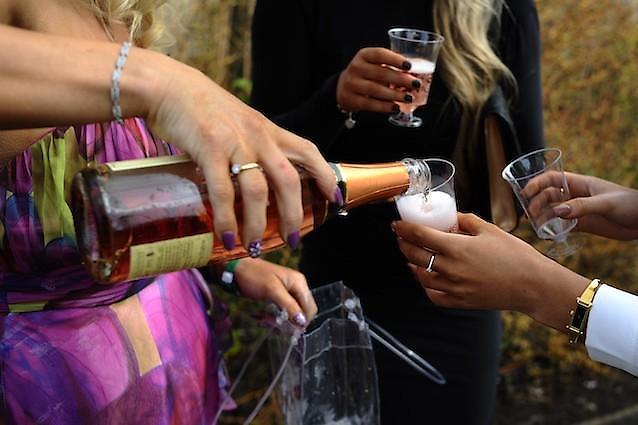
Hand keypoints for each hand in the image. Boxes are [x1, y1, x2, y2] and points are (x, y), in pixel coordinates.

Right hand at [145, 57, 337, 251]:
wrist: (170, 86)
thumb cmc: (203, 110)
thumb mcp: (239, 124)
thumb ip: (253, 148)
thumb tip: (258, 182)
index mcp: (269, 130)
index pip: (308, 151)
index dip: (325, 176)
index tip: (334, 199)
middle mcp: (258, 136)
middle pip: (288, 180)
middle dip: (294, 214)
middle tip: (292, 240)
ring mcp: (235, 142)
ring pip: (257, 190)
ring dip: (258, 223)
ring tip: (254, 245)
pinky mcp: (209, 148)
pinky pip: (222, 190)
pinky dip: (227, 217)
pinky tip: (227, 235)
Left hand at [233, 258, 316, 327]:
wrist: (237, 269)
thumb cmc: (254, 276)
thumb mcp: (272, 290)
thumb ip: (289, 305)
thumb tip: (302, 321)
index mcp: (299, 282)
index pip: (310, 308)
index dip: (301, 321)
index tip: (287, 328)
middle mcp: (296, 287)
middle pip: (302, 312)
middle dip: (289, 322)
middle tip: (271, 323)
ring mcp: (288, 292)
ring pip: (292, 314)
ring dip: (280, 321)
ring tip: (264, 320)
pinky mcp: (278, 297)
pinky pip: (283, 312)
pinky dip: (274, 318)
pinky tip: (263, 318)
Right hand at [336, 47, 420, 112]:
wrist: (342, 88)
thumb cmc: (365, 75)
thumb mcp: (373, 64)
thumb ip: (390, 66)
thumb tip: (415, 73)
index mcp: (364, 55)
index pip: (380, 54)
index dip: (395, 59)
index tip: (409, 65)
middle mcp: (356, 67)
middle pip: (380, 73)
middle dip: (400, 79)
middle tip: (415, 84)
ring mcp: (352, 84)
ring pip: (375, 89)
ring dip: (394, 94)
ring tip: (408, 97)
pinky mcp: (351, 99)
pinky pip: (370, 103)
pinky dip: (384, 106)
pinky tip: (395, 107)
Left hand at [393, 214, 557, 312]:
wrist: (532, 285)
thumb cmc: (515, 255)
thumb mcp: (490, 230)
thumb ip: (466, 221)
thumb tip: (450, 217)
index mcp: (457, 248)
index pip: (420, 236)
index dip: (404, 229)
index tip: (396, 225)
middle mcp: (451, 269)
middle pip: (415, 255)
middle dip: (404, 244)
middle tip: (401, 237)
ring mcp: (454, 288)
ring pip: (421, 276)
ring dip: (412, 264)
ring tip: (410, 256)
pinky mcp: (460, 302)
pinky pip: (434, 296)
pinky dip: (426, 286)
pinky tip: (427, 278)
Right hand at [523, 171, 637, 239]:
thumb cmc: (630, 204)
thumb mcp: (605, 203)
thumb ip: (581, 207)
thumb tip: (557, 212)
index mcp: (580, 184)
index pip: (552, 179)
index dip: (537, 183)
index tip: (525, 193)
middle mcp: (576, 195)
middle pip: (549, 196)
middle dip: (537, 203)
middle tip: (531, 215)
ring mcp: (578, 210)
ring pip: (553, 211)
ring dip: (542, 217)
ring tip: (536, 226)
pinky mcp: (582, 224)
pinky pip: (562, 226)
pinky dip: (553, 230)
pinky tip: (548, 235)